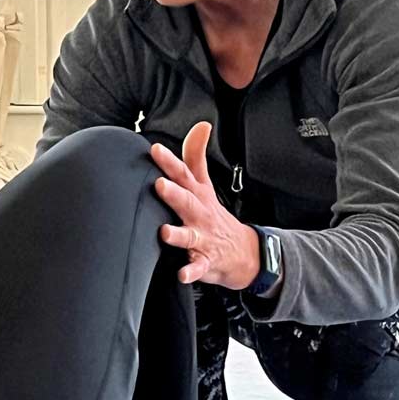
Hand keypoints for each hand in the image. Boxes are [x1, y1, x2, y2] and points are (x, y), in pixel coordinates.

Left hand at [150, 122, 259, 288]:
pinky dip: (191, 272)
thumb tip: (201, 125)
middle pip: (187, 202)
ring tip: (164, 232)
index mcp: (198, 196)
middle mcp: (200, 215)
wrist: (243, 252)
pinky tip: (182, 275)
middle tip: (159, 185)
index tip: (155, 150)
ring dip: (178, 234)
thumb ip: (196, 156)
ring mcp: (204, 238)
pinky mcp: (206, 261)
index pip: (184, 175)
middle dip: (174, 193)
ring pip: (190, 236)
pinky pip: (198, 268)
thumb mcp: (206, 185)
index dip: (170, 162)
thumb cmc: (214, 215)